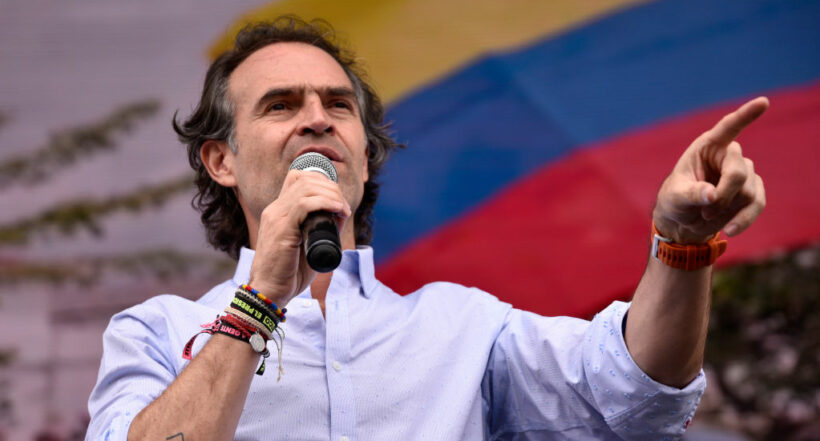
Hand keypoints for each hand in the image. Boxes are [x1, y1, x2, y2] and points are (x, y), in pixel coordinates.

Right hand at [247, 170, 350, 304]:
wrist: (270, 292)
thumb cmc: (289, 273)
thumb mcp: (307, 244)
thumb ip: (319, 229)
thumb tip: (341, 214)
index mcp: (279, 211)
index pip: (297, 178)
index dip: (321, 181)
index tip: (338, 199)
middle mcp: (275, 210)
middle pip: (304, 178)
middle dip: (330, 187)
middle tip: (343, 206)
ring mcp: (276, 217)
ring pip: (305, 188)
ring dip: (330, 194)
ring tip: (343, 209)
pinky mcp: (281, 229)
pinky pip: (303, 205)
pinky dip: (324, 203)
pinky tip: (337, 210)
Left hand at [653, 97, 768, 243]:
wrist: (684, 223)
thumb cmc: (674, 202)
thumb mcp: (674, 198)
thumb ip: (690, 194)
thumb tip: (711, 195)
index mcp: (707, 146)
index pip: (728, 127)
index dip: (746, 115)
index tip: (763, 102)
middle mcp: (728, 155)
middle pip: (739, 171)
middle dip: (724, 195)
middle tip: (706, 210)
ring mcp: (743, 172)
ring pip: (748, 191)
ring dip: (728, 209)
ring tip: (707, 215)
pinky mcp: (752, 190)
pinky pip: (757, 203)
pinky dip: (745, 219)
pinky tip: (732, 230)